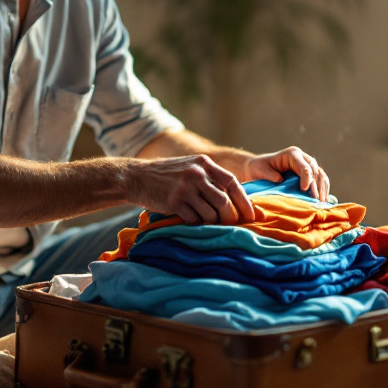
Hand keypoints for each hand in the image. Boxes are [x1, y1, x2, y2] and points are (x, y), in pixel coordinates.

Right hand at [126, 155, 254, 225]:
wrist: (137, 177)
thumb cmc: (167, 175)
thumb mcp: (190, 166)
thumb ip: (210, 177)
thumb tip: (234, 199)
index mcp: (204, 163)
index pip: (232, 182)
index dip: (244, 201)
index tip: (250, 215)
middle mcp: (196, 174)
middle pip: (223, 201)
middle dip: (230, 217)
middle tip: (230, 224)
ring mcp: (184, 188)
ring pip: (210, 213)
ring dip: (212, 222)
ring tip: (209, 223)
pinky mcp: (173, 202)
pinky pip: (194, 219)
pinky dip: (196, 224)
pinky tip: (192, 221)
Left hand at [235, 146, 329, 201]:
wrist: (258, 168)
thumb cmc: (258, 168)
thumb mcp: (260, 170)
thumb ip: (270, 175)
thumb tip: (281, 181)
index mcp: (292, 154)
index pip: (304, 166)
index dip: (306, 178)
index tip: (304, 190)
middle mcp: (302, 157)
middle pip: (315, 170)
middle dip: (317, 186)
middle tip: (317, 200)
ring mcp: (307, 164)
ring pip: (320, 175)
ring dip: (323, 189)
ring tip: (322, 203)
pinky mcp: (308, 173)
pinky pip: (320, 180)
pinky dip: (323, 189)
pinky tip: (323, 200)